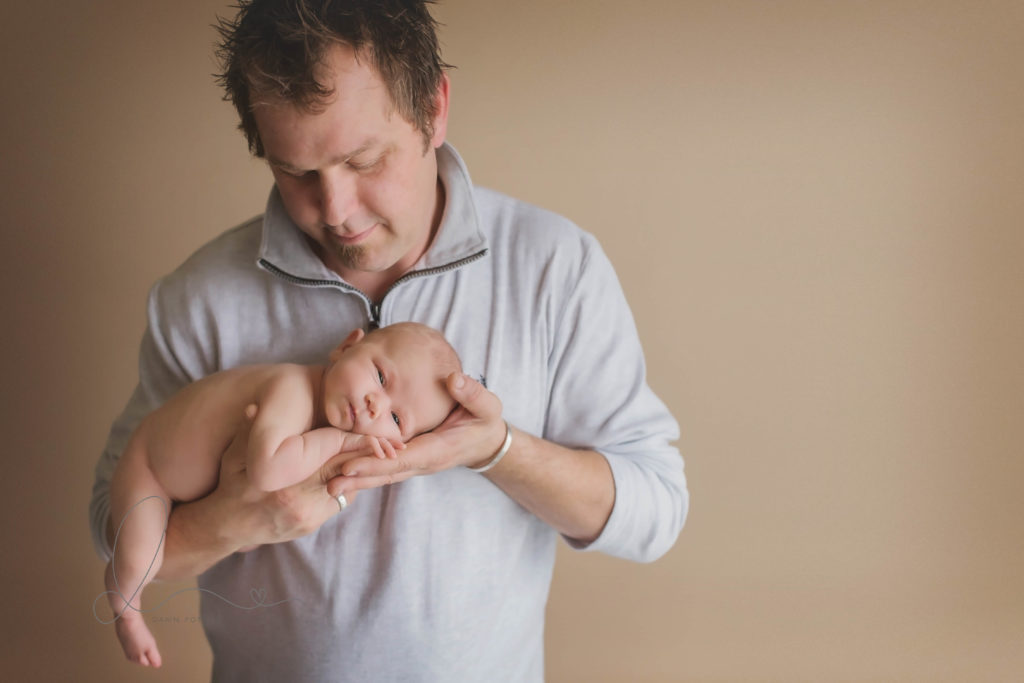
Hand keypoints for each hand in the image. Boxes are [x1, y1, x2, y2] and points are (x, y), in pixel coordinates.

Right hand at [204, 416, 382, 549]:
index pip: (332, 455)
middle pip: (346, 473)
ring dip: (354, 473)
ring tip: (368, 455)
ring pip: (345, 490)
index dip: (356, 442)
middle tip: (389, 445)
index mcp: (286, 480)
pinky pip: (336, 503)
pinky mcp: (310, 526)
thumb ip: (250, 430)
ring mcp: (307, 517)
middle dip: (366, 458)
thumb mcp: (236, 453)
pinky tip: (343, 473)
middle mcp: (300, 501)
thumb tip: (254, 407)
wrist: (226, 526)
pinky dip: (342, 487)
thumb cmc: (233, 482)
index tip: (375, 434)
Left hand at [334, 373, 508, 493]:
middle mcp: (423, 461)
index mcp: (438, 450)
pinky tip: (342, 473)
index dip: (377, 463)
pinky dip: (365, 471)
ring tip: (330, 486)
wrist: (486, 440)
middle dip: (360, 479)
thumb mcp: (487, 406)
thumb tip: (453, 379)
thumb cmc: (485, 421)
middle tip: (331, 484)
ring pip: (383, 474)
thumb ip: (473, 394)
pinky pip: (385, 467)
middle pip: (387, 473)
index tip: (351, 466)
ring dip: (358, 481)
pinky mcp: (409, 459)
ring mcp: (415, 463)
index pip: (403, 459)